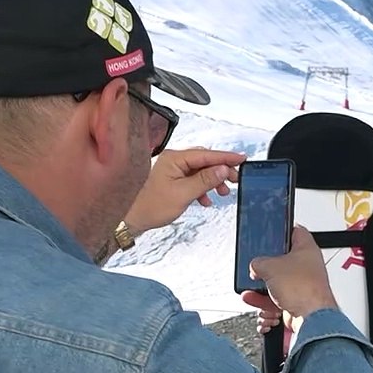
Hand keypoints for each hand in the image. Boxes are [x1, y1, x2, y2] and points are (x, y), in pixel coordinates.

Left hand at [123, 147, 245, 233]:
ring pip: (199, 171)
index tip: (242, 159)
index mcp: (174, 158)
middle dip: (221, 170)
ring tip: (221, 192)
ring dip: (212, 181)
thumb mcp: (183, 194)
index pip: (207, 155)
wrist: (130, 218)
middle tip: (235, 180)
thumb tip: (223, 169)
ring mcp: (171, 170)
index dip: (226, 158)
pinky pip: (192, 179)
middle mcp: (172, 160)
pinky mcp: (171, 180)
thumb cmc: (150, 205)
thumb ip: (205, 180)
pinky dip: (202, 188)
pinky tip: (205, 199)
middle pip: (204, 161)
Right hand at [239, 225, 337, 332]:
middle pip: (282, 260)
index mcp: (306, 249)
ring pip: (278, 282)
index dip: (282, 229)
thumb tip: (255, 267)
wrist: (311, 318)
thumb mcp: (270, 267)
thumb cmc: (303, 289)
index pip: (295, 231)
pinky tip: (259, 303)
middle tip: (258, 267)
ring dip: (262, 289)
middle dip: (266, 267)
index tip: (273, 231)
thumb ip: (258, 263)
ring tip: (252, 291)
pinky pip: (278, 299)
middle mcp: (307, 266)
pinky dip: (267, 302)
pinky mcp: (297, 300)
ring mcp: (302, 284)